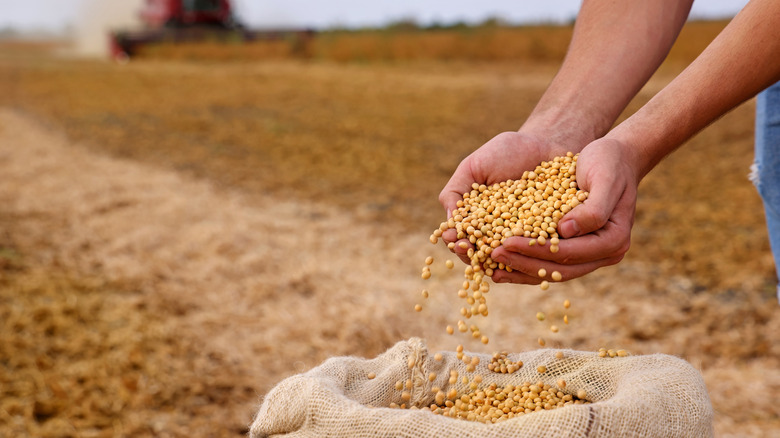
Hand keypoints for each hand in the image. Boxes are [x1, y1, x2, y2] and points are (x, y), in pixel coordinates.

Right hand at [438, 131, 565, 265]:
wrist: (544, 143)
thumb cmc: (505, 153)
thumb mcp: (473, 167)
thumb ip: (455, 192)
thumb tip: (447, 223)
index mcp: (477, 220)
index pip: (462, 238)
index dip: (456, 241)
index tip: (454, 239)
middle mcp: (498, 233)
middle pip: (482, 253)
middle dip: (473, 254)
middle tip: (469, 249)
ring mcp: (522, 236)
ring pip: (508, 257)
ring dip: (498, 261)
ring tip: (493, 254)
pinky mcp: (548, 234)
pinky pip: (538, 249)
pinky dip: (530, 255)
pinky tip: (523, 252)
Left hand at [489, 137, 639, 283]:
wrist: (616, 157)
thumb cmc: (609, 163)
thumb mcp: (605, 179)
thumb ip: (592, 208)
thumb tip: (564, 231)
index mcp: (614, 241)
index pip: (570, 253)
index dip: (537, 250)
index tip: (507, 242)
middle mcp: (603, 254)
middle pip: (559, 268)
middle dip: (524, 263)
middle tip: (493, 254)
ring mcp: (590, 254)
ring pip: (552, 270)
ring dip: (520, 270)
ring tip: (490, 268)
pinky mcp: (576, 247)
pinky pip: (549, 261)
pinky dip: (525, 262)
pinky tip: (500, 263)